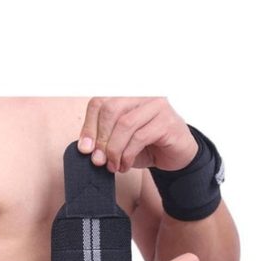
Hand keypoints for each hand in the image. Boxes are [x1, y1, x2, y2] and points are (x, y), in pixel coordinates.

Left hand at [77, 97, 197, 172]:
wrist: (177, 156)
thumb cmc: (147, 146)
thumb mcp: (120, 141)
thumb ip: (104, 138)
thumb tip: (85, 147)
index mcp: (127, 94)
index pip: (99, 102)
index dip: (89, 126)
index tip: (84, 149)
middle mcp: (142, 94)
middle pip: (110, 109)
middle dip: (100, 139)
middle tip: (98, 160)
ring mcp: (156, 105)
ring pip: (124, 124)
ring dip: (114, 150)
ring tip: (112, 166)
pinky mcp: (167, 121)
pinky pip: (139, 137)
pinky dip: (127, 155)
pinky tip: (125, 166)